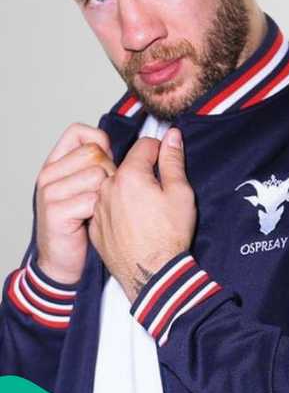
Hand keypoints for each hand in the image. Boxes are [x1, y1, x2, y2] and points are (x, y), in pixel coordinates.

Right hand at [34, 123, 115, 284]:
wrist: (66, 260)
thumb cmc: (85, 221)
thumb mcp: (89, 186)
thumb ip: (101, 162)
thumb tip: (134, 142)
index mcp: (56, 163)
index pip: (79, 132)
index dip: (100, 141)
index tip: (109, 160)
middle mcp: (49, 173)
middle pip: (94, 153)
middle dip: (110, 172)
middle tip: (103, 195)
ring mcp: (49, 192)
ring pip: (97, 175)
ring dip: (108, 194)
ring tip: (98, 209)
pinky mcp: (56, 211)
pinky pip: (94, 199)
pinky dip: (101, 211)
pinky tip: (93, 220)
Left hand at [90, 129, 195, 302]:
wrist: (152, 274)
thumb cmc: (169, 235)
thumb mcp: (180, 193)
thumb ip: (172, 160)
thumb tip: (171, 136)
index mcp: (129, 175)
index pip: (144, 145)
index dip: (161, 150)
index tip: (169, 162)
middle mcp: (107, 188)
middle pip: (127, 166)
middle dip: (144, 171)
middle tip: (161, 191)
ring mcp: (98, 208)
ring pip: (115, 186)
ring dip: (129, 190)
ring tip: (148, 210)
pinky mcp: (95, 226)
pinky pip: (107, 207)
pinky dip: (119, 209)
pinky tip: (135, 223)